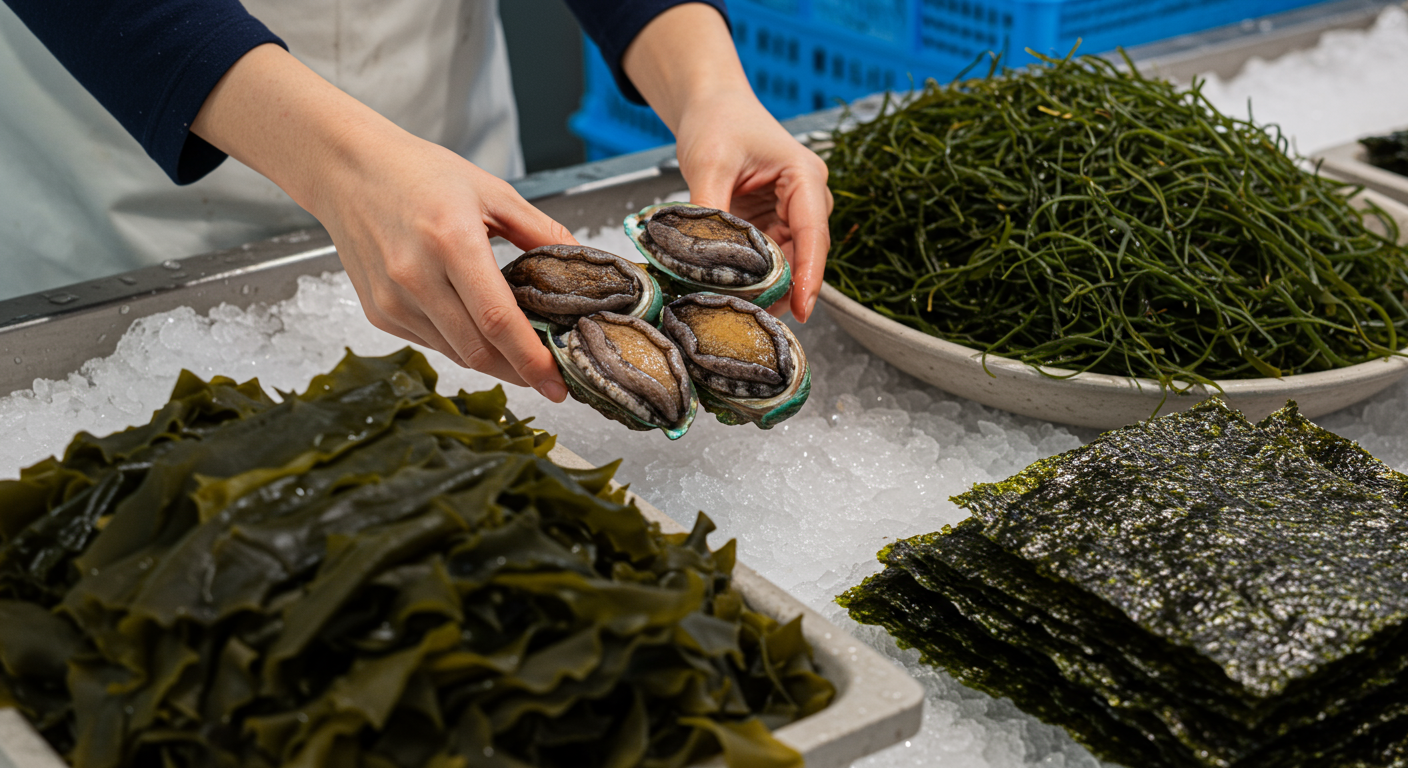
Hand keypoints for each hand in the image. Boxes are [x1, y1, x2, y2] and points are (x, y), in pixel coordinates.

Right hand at [314, 128, 572, 397]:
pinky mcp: (380, 313)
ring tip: (521, 352)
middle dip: (520, 372)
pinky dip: (462, 344)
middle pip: (479, 351)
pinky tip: (478, 328)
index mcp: (451, 241)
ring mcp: (392, 300)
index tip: (558, 383)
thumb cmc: (420, 174)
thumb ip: (542, 233)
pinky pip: (433, 344)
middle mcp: (416, 277)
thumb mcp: (492, 192)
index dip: (532, 360)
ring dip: (493, 361)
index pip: (498, 320)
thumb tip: (587, 266)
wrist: (347, 170)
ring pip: (457, 354)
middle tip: (550, 375)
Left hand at [622, 4, 832, 321]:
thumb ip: (708, 208)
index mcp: (805, 176)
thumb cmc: (717, 121)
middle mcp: (807, 197)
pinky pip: (767, 257)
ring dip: (767, 285)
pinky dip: (752, 274)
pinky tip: (735, 292)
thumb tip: (699, 257)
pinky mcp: (771, 222)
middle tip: (758, 319)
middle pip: (803, 254)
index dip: (810, 274)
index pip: (813, 233)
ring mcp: (790, 212)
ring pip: (786, 261)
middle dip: (785, 288)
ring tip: (743, 311)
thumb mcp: (709, 162)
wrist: (710, 104)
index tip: (805, 309)